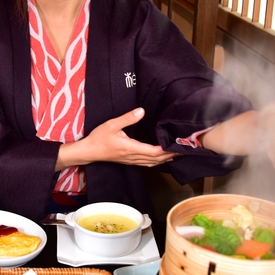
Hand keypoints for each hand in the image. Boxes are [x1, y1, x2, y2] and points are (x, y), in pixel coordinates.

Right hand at [56, 108, 176, 169]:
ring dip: (166, 159)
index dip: (167, 150)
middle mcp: (133, 157)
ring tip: (177, 154)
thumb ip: (127, 118)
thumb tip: (141, 111)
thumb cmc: (99, 138)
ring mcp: (132, 160)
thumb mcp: (112, 125)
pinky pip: (147, 163)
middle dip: (171, 155)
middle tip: (185, 150)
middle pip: (157, 160)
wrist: (89, 152)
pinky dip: (158, 161)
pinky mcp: (130, 161)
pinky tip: (163, 158)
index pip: (153, 152)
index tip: (178, 146)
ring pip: (153, 163)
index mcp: (130, 148)